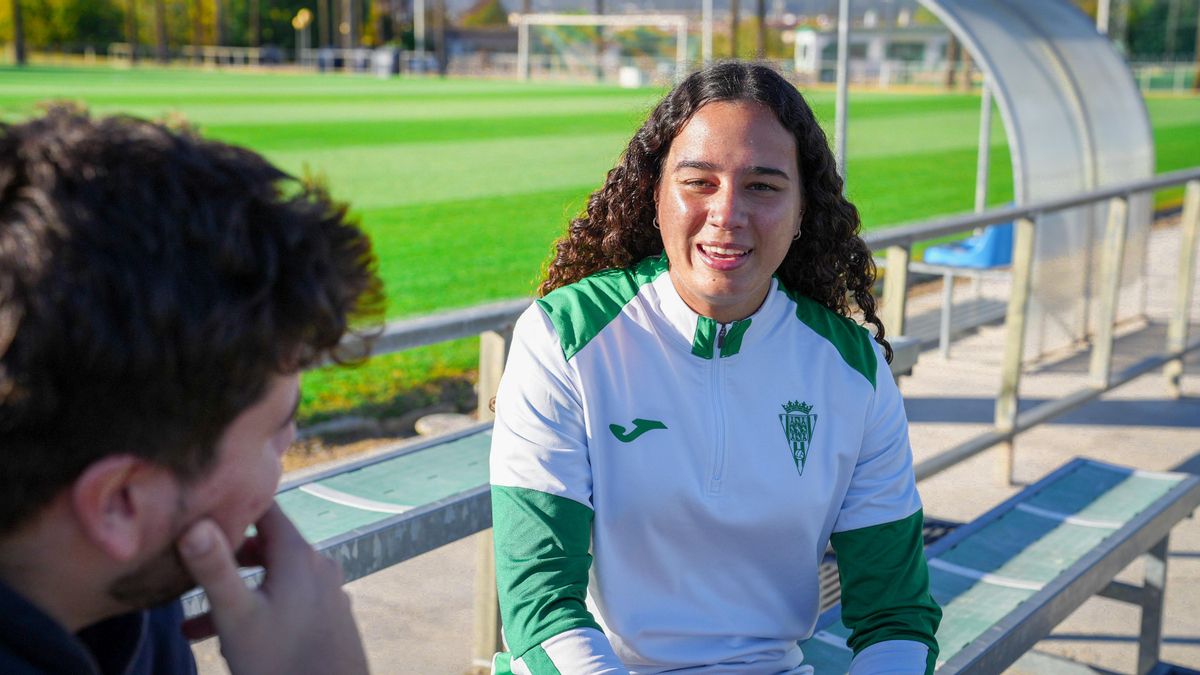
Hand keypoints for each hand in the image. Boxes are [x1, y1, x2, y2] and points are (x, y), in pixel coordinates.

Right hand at [177, 503, 368, 674]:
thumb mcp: (237, 614)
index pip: (265, 507)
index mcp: (298, 554)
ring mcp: (328, 591)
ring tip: (193, 625)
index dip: (233, 504)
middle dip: (227, 557)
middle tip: (189, 572)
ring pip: (274, 580)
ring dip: (238, 593)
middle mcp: (318, 565)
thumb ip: (215, 568)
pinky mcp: (330, 616)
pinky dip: (261, 610)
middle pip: (267, 545)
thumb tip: (194, 522)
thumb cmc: (281, 660)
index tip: (201, 509)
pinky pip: (290, 601)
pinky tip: (233, 639)